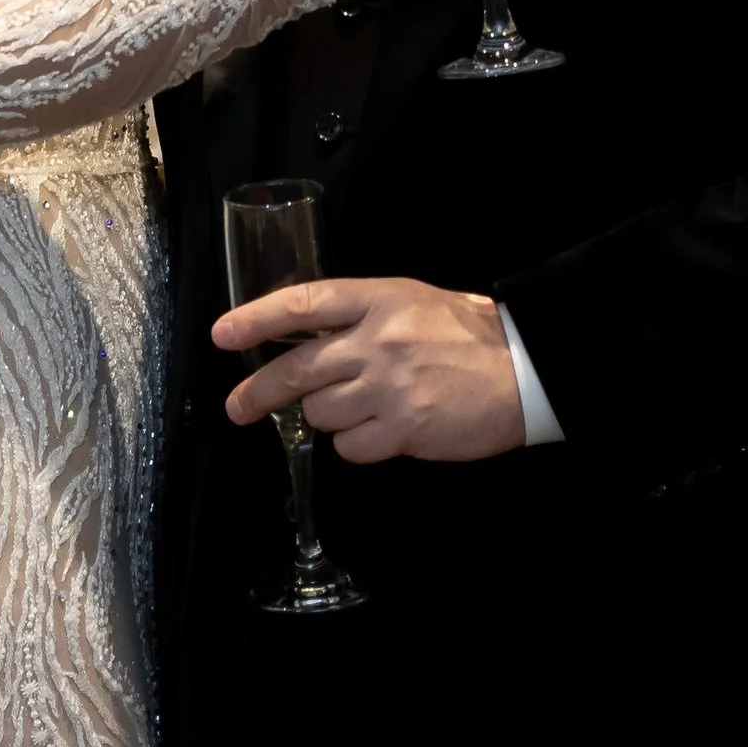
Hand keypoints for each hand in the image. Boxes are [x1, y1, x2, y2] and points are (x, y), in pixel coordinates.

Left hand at [213, 277, 524, 463]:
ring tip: (353, 408)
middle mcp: (377, 341)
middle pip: (297, 369)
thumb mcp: (410, 301)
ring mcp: (390, 388)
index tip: (223, 334)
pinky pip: (351, 448)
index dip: (256, 318)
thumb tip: (307, 337)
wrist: (524, 369)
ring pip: (321, 414)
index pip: (302, 304)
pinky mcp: (404, 430)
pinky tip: (378, 432)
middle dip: (258, 392)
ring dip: (325, 416)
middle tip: (237, 406)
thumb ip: (360, 316)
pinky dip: (356, 445)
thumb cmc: (466, 332)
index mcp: (378, 299)